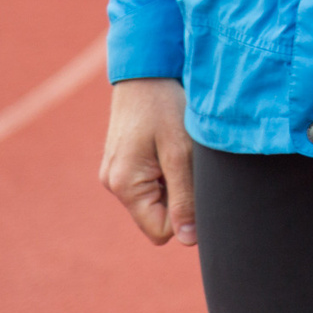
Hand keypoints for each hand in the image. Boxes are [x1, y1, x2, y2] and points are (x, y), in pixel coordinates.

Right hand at [100, 77, 195, 246]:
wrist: (145, 72)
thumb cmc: (165, 107)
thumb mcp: (182, 152)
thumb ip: (185, 197)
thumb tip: (187, 241)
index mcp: (125, 186)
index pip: (161, 230)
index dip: (187, 214)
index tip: (199, 184)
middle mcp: (114, 184)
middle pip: (158, 216)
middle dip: (181, 197)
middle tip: (192, 164)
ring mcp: (116, 173)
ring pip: (157, 198)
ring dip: (176, 182)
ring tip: (181, 151)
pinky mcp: (124, 162)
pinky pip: (151, 182)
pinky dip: (168, 171)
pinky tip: (173, 147)